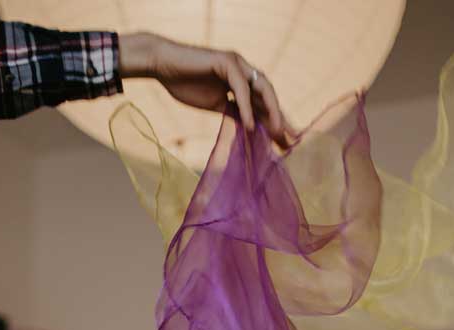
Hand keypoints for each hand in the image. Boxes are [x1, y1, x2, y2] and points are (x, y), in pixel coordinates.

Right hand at [118, 31, 290, 147]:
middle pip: (268, 96)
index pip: (263, 104)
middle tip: (290, 139)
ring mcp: (236, 64)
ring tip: (277, 132)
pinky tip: (251, 125)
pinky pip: (241, 88)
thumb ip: (233, 113)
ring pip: (261, 89)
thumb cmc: (184, 84)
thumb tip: (250, 131)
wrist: (163, 67)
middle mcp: (243, 71)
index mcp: (241, 82)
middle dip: (280, 118)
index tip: (286, 143)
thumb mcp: (215, 105)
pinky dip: (246, 107)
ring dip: (271, 111)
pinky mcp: (226, 61)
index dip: (276, 122)